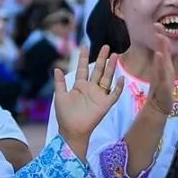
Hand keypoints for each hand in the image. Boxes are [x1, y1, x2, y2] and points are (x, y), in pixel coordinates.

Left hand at [53, 44, 124, 158]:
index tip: (85, 46)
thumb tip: (56, 68)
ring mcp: (99, 96)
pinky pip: (114, 94)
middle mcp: (91, 88)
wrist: (72, 130)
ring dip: (111, 68)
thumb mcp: (60, 96)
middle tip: (106, 46)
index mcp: (80, 86)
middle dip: (102, 58)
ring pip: (107, 78)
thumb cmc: (65, 115)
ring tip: (115, 55)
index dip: (84, 58)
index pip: (83, 68)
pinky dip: (118, 87)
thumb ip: (60, 83)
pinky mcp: (105, 105)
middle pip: (98, 70)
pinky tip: (121, 78)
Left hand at [143, 24, 174, 116]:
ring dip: (163, 48)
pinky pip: (163, 73)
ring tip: (160, 37)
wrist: (160, 106)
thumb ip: (160, 60)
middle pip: (165, 51)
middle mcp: (167, 68)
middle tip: (158, 24)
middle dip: (162, 38)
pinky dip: (161, 64)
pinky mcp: (166, 85)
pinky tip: (159, 55)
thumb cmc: (160, 89)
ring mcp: (167, 76)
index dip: (160, 36)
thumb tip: (159, 48)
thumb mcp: (160, 72)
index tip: (156, 23)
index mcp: (164, 65)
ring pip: (165, 60)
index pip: (162, 48)